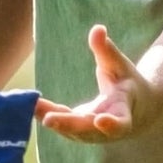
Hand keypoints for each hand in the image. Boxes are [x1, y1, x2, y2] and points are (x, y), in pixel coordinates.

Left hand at [36, 23, 158, 143]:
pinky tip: (31, 105)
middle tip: (49, 119)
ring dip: (51, 119)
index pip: (120, 124)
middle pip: (87, 130)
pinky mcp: (76, 130)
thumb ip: (107, 50)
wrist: (130, 108)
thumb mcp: (120, 65)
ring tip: (33, 107)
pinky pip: (60, 123)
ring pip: (69, 129)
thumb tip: (98, 29)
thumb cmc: (127, 83)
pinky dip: (46, 115)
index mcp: (122, 112)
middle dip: (68, 124)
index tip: (100, 121)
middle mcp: (105, 129)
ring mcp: (89, 133)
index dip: (111, 125)